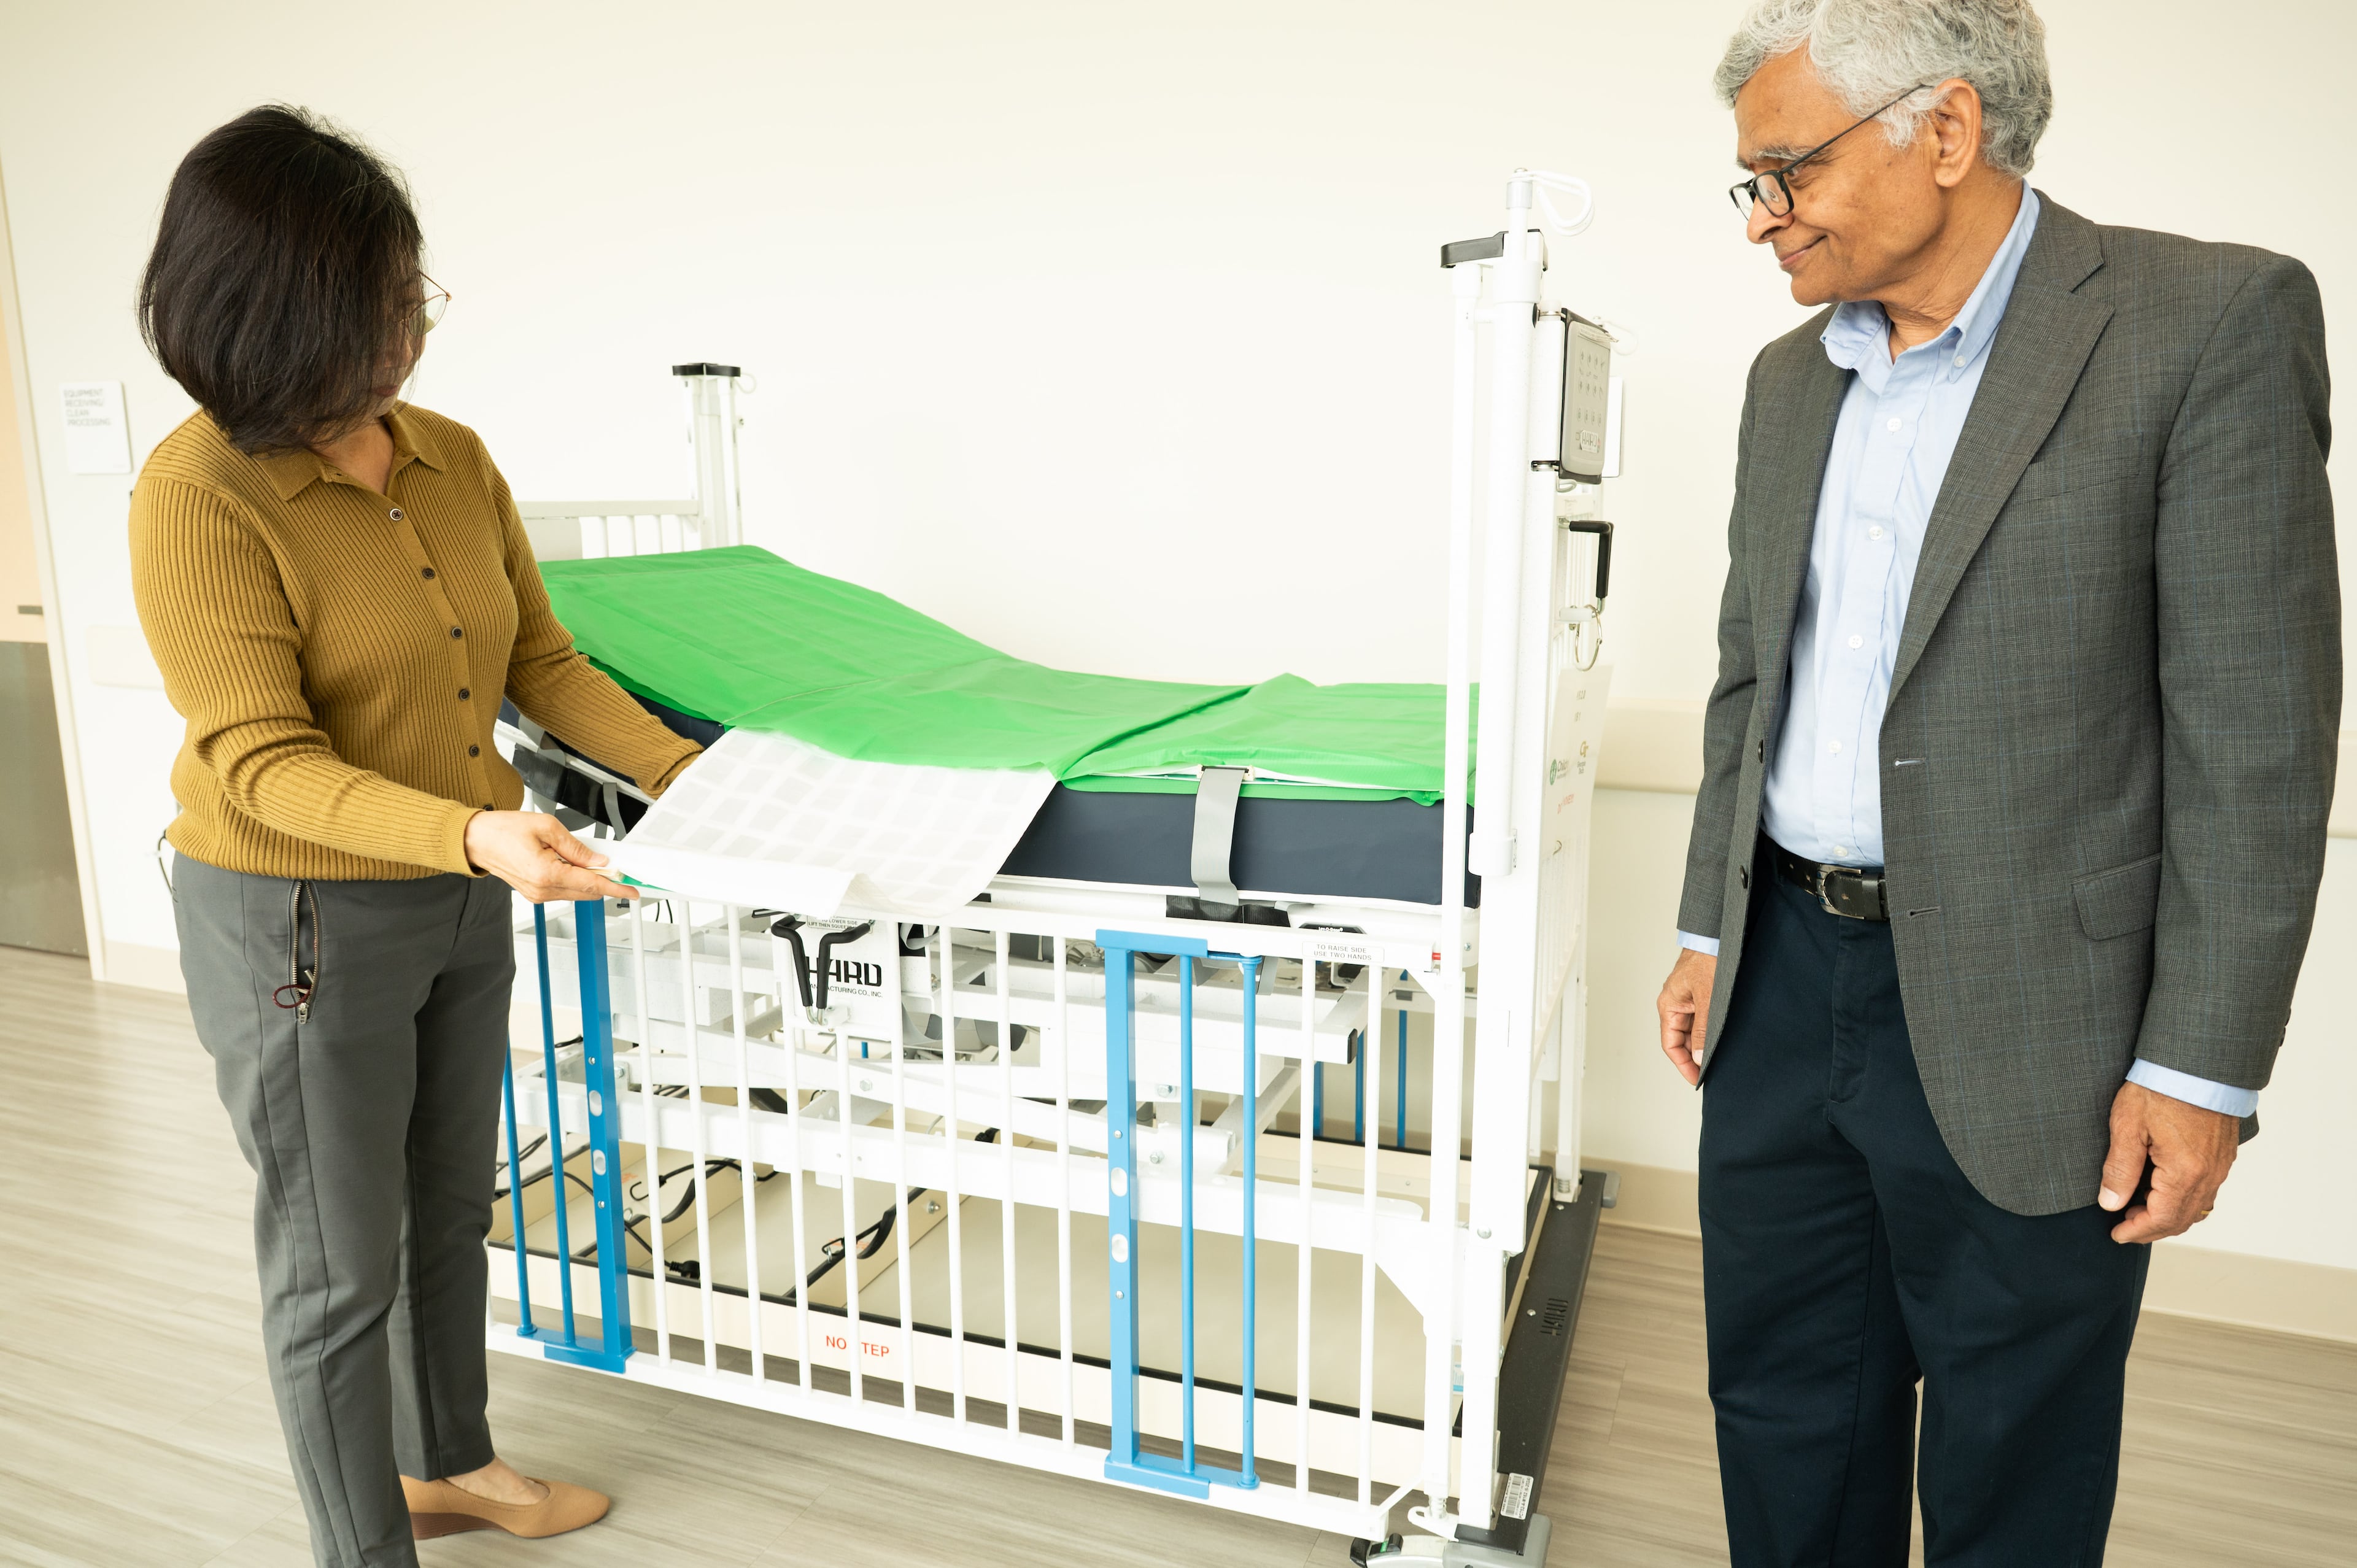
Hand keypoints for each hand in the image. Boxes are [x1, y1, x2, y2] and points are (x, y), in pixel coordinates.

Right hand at [463, 810, 635, 903]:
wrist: (477, 840)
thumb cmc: (504, 830)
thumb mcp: (546, 827)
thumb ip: (576, 846)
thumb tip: (597, 859)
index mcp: (546, 874)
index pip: (591, 884)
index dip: (615, 888)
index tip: (631, 891)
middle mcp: (542, 890)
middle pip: (586, 891)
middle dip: (602, 879)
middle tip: (610, 863)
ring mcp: (537, 895)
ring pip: (576, 892)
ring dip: (586, 878)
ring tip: (578, 856)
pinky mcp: (534, 893)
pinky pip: (563, 890)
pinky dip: (573, 879)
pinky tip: (568, 863)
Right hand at [1656, 947, 1718, 1085]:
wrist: (1718, 934)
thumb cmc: (1707, 958)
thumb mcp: (1707, 998)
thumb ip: (1704, 1029)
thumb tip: (1701, 1057)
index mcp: (1669, 1006)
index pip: (1671, 1045)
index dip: (1683, 1064)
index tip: (1698, 1078)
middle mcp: (1676, 1004)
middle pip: (1683, 1040)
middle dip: (1696, 1056)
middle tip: (1714, 1070)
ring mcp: (1689, 1000)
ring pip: (1695, 1031)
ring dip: (1706, 1043)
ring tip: (1722, 1055)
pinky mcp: (1702, 994)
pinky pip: (1704, 1019)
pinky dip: (1712, 1031)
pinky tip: (1724, 1036)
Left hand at [2098, 1081, 2239, 1243]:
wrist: (2196, 1061)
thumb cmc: (2160, 1088)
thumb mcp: (2127, 1126)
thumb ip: (2120, 1169)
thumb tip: (2110, 1204)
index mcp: (2185, 1172)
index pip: (2161, 1219)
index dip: (2137, 1232)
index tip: (2116, 1235)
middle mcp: (2209, 1174)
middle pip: (2182, 1219)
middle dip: (2152, 1228)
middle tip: (2124, 1226)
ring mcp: (2220, 1164)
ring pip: (2197, 1207)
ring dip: (2169, 1216)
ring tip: (2139, 1209)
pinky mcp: (2223, 1153)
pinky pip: (2207, 1189)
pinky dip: (2185, 1200)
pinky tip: (2163, 1190)